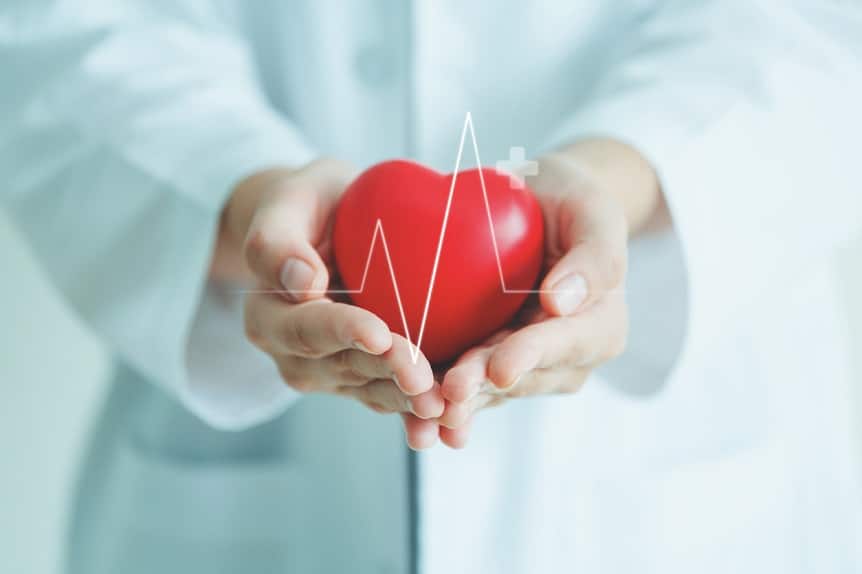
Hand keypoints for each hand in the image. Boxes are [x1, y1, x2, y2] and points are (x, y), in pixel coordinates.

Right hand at [222, 159, 444, 448]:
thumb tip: (300, 284)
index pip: (306, 328)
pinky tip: (453, 424)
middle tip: (424, 379)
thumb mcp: (285, 206)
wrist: (327, 225)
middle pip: (345, 367)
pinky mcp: (367, 378)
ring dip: (408, 402)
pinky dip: (421, 412)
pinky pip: (394, 397)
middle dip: (387, 373)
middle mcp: (296, 355)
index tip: (378, 334)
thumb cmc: (305, 207)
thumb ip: (278, 243)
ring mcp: (333, 373)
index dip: (342, 332)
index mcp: (268, 317)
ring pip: (373, 390)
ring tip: (444, 408)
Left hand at [437, 140, 663, 447]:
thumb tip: (561, 302)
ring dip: (458, 404)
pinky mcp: (489, 366)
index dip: (531, 356)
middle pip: (522, 376)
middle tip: (450, 392)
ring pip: (489, 391)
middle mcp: (565, 359)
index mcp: (599, 328)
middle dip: (483, 385)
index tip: (500, 368)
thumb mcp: (594, 212)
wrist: (541, 209)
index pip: (565, 344)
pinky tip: (413, 416)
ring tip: (424, 414)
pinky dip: (439, 399)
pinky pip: (466, 386)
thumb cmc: (573, 204)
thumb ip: (593, 257)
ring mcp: (526, 368)